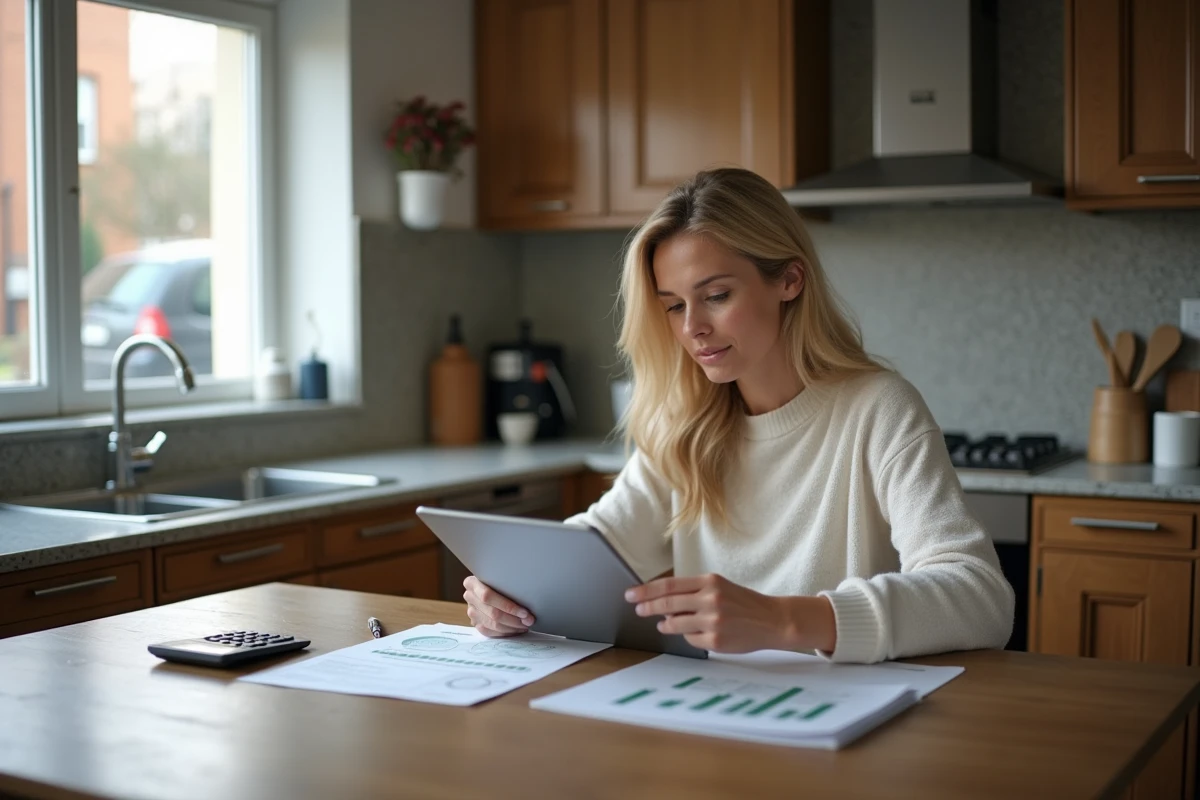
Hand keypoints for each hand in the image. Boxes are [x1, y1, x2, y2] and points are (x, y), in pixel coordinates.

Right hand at [462, 576, 534, 637]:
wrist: (488, 584)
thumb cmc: (499, 579)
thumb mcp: (500, 576)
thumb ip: (507, 582)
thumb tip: (529, 593)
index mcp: (472, 583)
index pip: (488, 596)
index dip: (508, 606)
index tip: (525, 612)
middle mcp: (469, 597)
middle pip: (493, 613)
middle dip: (514, 619)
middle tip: (529, 621)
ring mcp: (471, 611)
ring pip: (492, 625)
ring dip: (512, 627)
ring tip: (525, 625)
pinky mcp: (475, 623)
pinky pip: (490, 632)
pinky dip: (505, 632)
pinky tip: (516, 630)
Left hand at [626, 573, 835, 653]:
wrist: (772, 620)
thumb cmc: (743, 603)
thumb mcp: (720, 587)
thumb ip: (693, 592)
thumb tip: (662, 603)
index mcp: (710, 582)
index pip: (669, 586)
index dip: (647, 590)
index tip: (631, 594)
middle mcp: (710, 599)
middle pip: (667, 604)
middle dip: (647, 607)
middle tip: (637, 610)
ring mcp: (712, 621)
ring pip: (675, 624)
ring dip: (666, 625)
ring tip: (664, 624)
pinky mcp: (715, 640)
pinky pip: (690, 640)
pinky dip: (689, 637)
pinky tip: (698, 633)